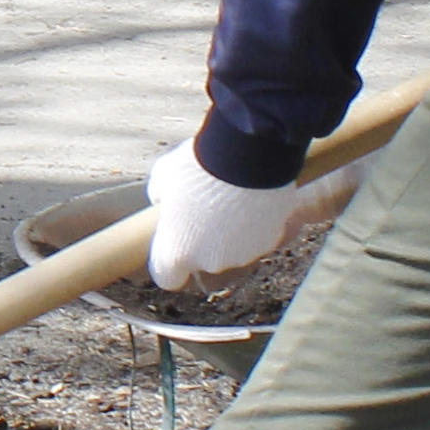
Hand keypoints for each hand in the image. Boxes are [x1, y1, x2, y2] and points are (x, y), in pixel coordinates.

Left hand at [147, 140, 302, 290]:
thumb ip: (160, 195)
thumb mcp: (163, 175)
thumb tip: (164, 200)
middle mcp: (212, 262)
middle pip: (204, 262)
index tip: (172, 245)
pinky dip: (255, 224)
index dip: (169, 262)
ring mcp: (244, 254)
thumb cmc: (199, 164)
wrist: (247, 152)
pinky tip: (252, 200)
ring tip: (231, 201)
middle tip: (205, 211)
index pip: (168, 277)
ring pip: (233, 251)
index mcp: (178, 252)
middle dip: (204, 242)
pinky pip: (258, 237)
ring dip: (231, 234)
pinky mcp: (270, 241)